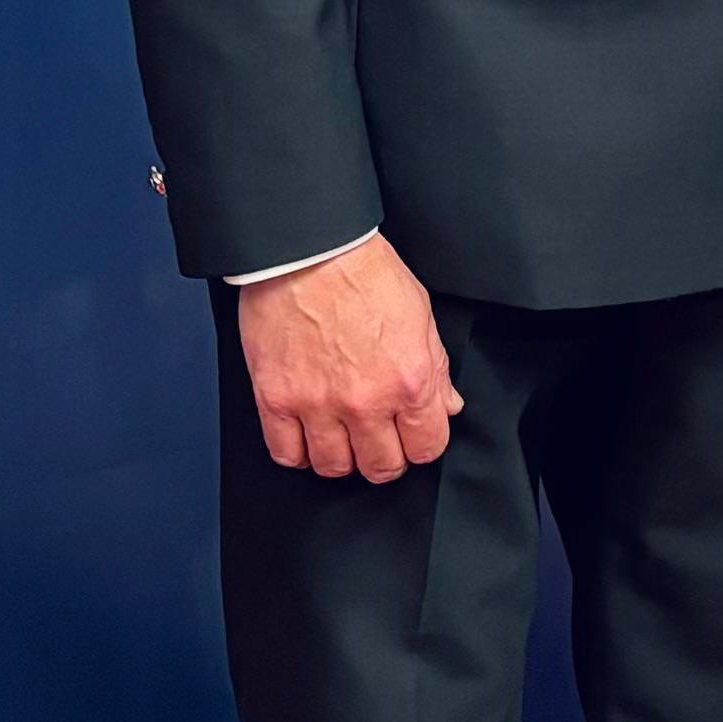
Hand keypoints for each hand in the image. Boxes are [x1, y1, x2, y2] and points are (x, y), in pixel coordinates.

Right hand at [237, 234, 457, 478]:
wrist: (310, 253)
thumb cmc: (366, 275)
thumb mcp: (421, 318)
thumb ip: (436, 370)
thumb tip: (447, 405)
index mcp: (410, 381)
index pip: (426, 449)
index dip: (423, 446)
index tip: (415, 438)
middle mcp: (365, 402)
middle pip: (381, 467)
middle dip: (385, 459)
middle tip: (380, 442)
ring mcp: (317, 405)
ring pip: (334, 468)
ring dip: (342, 459)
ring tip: (343, 439)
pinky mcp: (276, 400)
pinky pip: (286, 454)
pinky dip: (299, 453)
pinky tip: (308, 438)